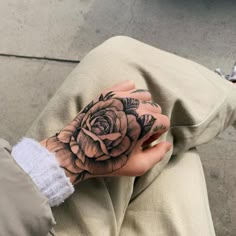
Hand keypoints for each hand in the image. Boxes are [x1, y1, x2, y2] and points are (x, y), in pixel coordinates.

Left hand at [40, 81, 170, 183]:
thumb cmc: (107, 160)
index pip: (164, 121)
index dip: (157, 134)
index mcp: (144, 123)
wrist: (76, 151)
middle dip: (151, 121)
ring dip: (142, 107)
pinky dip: (131, 94)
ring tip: (129, 120)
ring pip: (144, 95)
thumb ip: (158, 154)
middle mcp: (135, 105)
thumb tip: (168, 143)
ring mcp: (121, 97)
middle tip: (136, 133)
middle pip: (155, 108)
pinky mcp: (109, 93)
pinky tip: (123, 107)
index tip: (144, 142)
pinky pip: (128, 85)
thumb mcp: (138, 166)